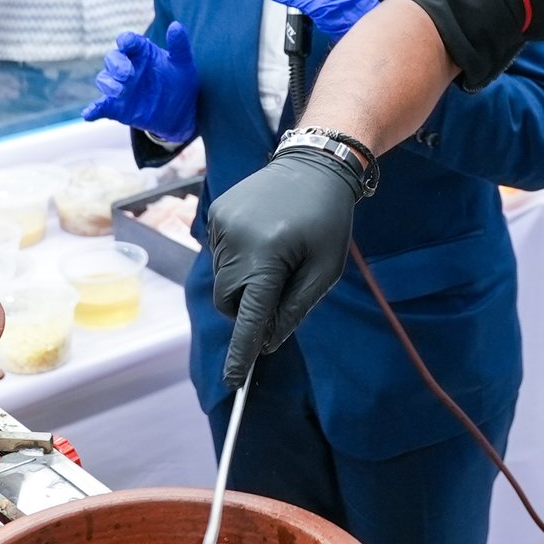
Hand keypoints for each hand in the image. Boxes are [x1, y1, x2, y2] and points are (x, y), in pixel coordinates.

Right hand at [82, 23, 198, 145]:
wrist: (180, 112)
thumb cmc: (179, 82)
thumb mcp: (183, 64)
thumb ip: (179, 45)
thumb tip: (176, 25)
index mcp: (141, 52)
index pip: (127, 41)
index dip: (125, 40)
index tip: (127, 43)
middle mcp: (127, 66)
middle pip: (112, 58)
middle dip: (117, 64)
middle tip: (128, 74)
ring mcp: (120, 86)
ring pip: (104, 79)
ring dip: (109, 84)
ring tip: (120, 91)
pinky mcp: (116, 106)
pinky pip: (100, 106)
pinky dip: (93, 109)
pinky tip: (89, 114)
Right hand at [206, 148, 358, 388]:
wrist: (314, 161)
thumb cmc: (328, 219)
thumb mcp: (326, 269)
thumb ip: (296, 308)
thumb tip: (268, 342)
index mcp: (268, 257)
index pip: (249, 317)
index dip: (242, 351)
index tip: (235, 381)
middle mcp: (236, 242)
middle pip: (229, 302)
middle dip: (248, 308)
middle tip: (280, 288)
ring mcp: (220, 226)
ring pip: (224, 280)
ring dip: (245, 280)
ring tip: (278, 250)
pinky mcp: (214, 214)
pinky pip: (221, 254)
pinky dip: (239, 258)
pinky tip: (264, 235)